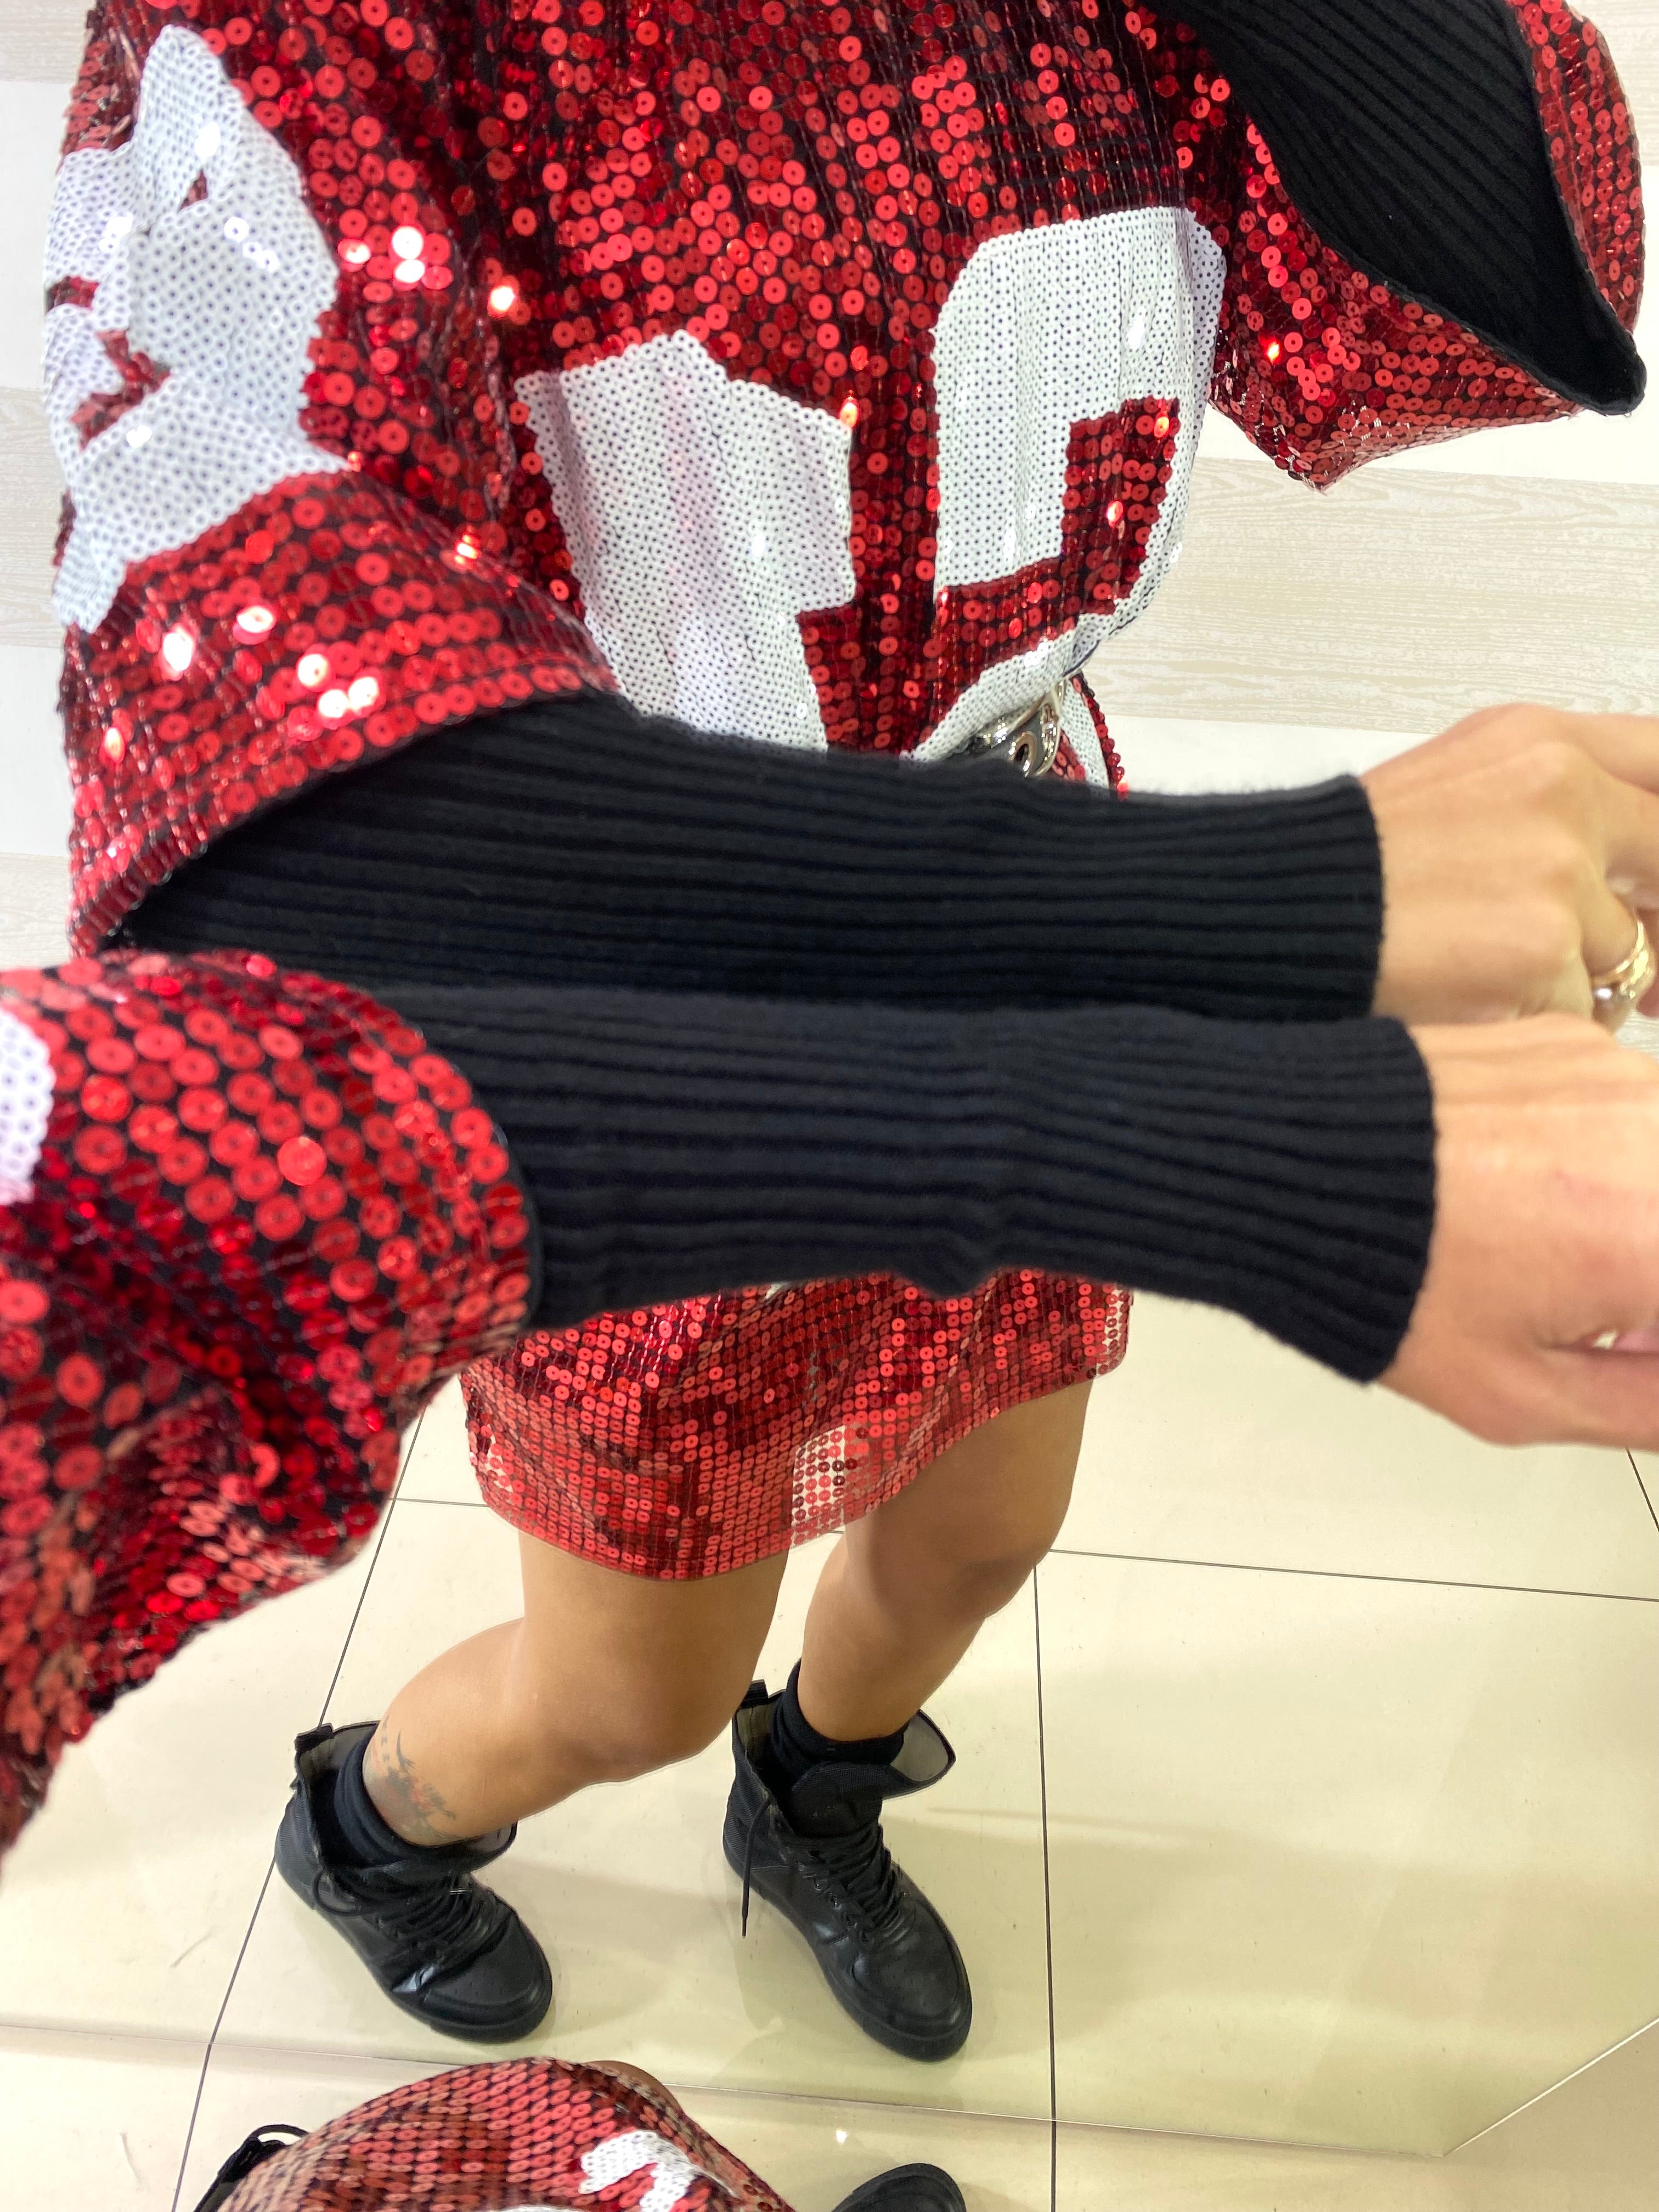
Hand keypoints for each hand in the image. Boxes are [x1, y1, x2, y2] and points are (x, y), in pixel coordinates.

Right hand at [1363, 706, 1658, 1026]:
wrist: (1283, 910)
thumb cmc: (1360, 857)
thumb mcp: (1468, 775)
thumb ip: (1563, 791)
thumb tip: (1641, 843)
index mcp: (1547, 745)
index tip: (1652, 868)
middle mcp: (1563, 800)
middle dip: (1649, 915)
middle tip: (1627, 941)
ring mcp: (1557, 883)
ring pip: (1630, 951)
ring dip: (1581, 972)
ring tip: (1503, 968)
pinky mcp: (1540, 961)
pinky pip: (1585, 1009)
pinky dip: (1542, 1015)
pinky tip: (1482, 999)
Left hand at [1386, 1018, 1658, 1445]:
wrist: (1285, 1166)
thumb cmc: (1390, 1281)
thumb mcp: (1523, 1395)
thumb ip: (1652, 1405)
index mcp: (1654, 1237)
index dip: (1655, 1334)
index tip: (1636, 1343)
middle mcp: (1655, 1139)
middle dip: (1648, 1281)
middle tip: (1616, 1316)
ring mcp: (1624, 1077)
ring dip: (1638, 1224)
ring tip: (1570, 1259)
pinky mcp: (1582, 1044)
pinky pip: (1642, 1113)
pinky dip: (1626, 1162)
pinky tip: (1558, 1203)